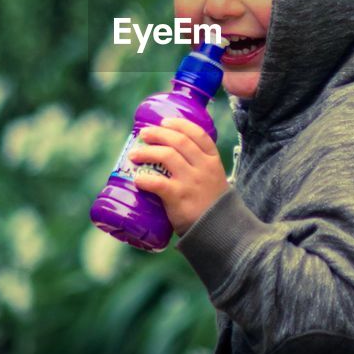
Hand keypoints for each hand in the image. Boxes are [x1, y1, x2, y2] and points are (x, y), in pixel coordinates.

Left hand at [129, 118, 228, 235]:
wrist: (218, 230)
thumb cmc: (210, 204)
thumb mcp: (213, 179)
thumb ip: (198, 166)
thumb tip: (170, 155)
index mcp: (212, 160)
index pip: (198, 134)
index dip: (179, 125)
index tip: (164, 122)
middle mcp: (203, 167)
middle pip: (179, 141)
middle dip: (158, 134)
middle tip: (144, 134)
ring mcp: (191, 181)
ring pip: (167, 156)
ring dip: (147, 152)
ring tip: (134, 154)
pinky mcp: (179, 197)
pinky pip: (158, 183)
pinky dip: (145, 180)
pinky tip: (137, 179)